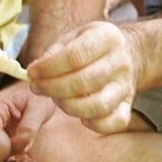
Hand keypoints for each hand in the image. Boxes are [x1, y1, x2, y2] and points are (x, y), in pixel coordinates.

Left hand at [25, 21, 140, 133]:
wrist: (129, 53)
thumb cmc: (94, 46)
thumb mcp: (75, 36)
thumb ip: (54, 52)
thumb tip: (35, 72)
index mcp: (107, 38)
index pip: (75, 55)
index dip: (49, 68)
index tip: (32, 73)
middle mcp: (120, 62)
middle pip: (84, 81)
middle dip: (53, 88)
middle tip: (37, 88)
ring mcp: (126, 85)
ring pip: (98, 105)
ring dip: (70, 107)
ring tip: (57, 100)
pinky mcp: (129, 105)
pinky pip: (115, 122)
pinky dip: (95, 124)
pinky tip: (81, 117)